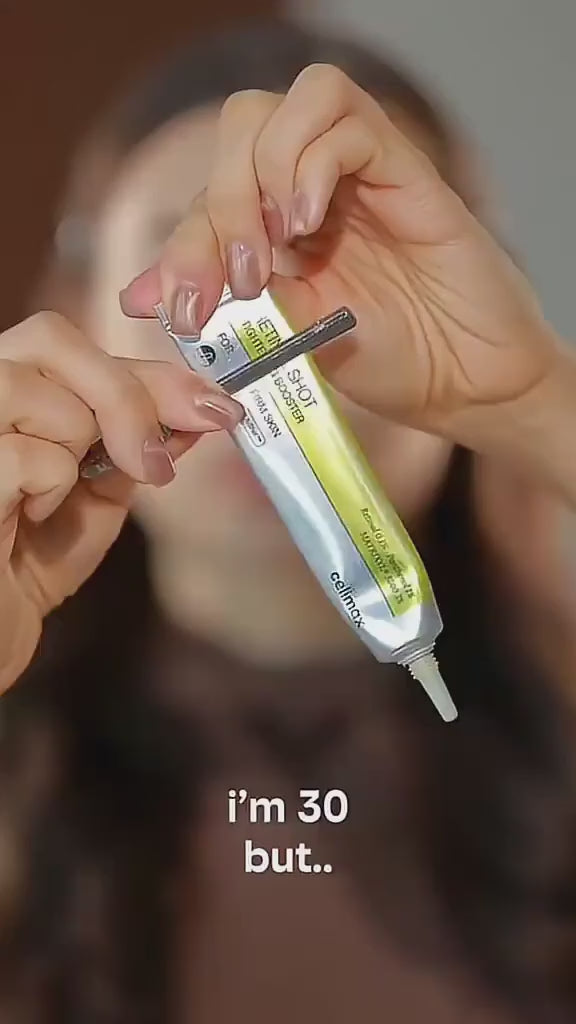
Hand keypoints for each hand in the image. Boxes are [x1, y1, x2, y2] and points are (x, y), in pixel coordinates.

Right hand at [0, 312, 241, 690]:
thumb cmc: (24, 571)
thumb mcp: (94, 499)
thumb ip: (134, 447)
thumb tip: (194, 411)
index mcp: (5, 393)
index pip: (74, 343)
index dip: (151, 371)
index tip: (214, 408)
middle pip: (51, 336)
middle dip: (125, 398)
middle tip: (151, 463)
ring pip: (35, 389)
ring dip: (74, 447)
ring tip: (56, 498)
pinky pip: (28, 454)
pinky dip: (50, 488)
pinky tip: (29, 520)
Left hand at [120, 63, 558, 453]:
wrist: (466, 381)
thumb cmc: (388, 361)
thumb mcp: (288, 340)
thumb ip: (226, 309)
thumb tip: (138, 295)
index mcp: (280, 229)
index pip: (209, 199)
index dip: (179, 247)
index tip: (175, 309)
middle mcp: (314, 189)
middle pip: (240, 131)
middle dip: (217, 208)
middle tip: (235, 281)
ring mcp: (359, 173)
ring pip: (289, 105)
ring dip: (260, 174)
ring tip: (277, 249)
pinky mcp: (405, 168)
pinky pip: (345, 120)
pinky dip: (312, 163)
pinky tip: (309, 225)